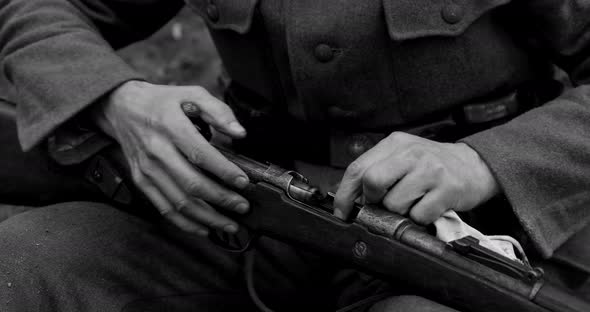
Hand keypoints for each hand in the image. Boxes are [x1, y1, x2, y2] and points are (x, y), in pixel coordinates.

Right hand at [91, 80, 249, 235]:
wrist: (122, 108)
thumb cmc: (162, 102)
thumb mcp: (192, 94)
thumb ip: (218, 111)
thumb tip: (240, 132)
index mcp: (170, 126)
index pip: (199, 154)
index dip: (223, 171)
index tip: (242, 182)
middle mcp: (156, 150)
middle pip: (191, 183)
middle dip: (221, 199)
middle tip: (242, 206)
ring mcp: (147, 169)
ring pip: (179, 202)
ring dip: (207, 217)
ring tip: (230, 224)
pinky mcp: (141, 181)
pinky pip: (164, 208)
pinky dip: (185, 223)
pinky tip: (204, 229)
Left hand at [333, 132, 498, 223]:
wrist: (475, 165)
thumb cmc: (432, 164)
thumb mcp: (402, 156)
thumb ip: (377, 170)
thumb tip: (350, 199)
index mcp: (395, 143)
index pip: (357, 168)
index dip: (345, 194)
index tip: (341, 211)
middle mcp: (411, 153)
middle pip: (372, 182)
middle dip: (374, 199)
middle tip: (385, 203)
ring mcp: (430, 170)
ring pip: (394, 203)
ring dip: (400, 211)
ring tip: (414, 201)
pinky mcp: (447, 189)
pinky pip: (419, 215)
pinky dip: (420, 218)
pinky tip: (429, 206)